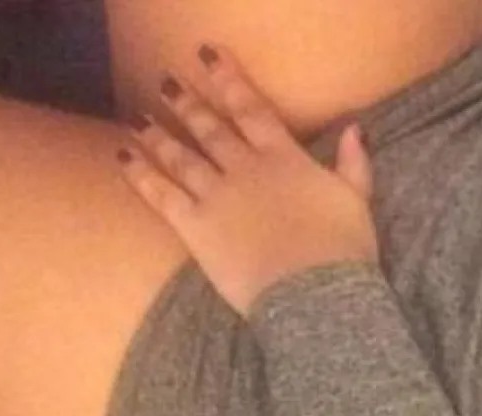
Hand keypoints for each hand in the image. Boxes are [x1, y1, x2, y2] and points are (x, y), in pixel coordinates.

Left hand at [116, 43, 378, 316]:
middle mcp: (245, 169)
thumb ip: (354, 163)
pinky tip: (124, 157)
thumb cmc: (342, 250)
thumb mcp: (357, 201)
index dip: (229, 81)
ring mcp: (217, 196)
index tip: (209, 58)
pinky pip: (161, 195)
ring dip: (158, 136)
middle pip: (210, 129)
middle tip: (166, 85)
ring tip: (139, 119)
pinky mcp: (196, 227)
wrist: (314, 291)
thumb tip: (355, 129)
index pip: (253, 110)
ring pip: (181, 157)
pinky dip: (141, 174)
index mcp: (285, 160)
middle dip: (187, 104)